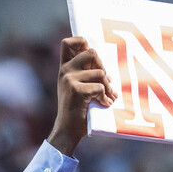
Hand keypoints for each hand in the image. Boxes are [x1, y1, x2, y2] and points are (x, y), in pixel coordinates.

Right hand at [47, 37, 116, 156]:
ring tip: (108, 97)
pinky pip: (100, 87)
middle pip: (92, 53)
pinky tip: (104, 104)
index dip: (82, 42)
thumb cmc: (77, 110)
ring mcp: (69, 79)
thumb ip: (85, 74)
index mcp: (64, 68)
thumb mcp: (77, 87)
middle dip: (103, 66)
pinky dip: (106, 97)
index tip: (91, 56)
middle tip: (107, 81)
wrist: (68, 129)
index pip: (68, 42)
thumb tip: (104, 67)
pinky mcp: (76, 90)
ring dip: (108, 86)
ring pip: (100, 73)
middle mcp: (65, 71)